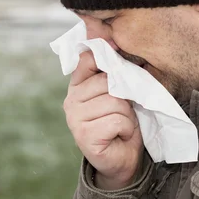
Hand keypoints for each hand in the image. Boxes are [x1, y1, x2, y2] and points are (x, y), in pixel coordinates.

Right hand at [63, 51, 143, 189]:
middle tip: (123, 112)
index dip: (109, 60)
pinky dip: (126, 129)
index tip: (120, 68)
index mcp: (77, 86)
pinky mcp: (84, 136)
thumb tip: (111, 40)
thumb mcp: (118, 92)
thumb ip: (112, 70)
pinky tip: (119, 135)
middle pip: (108, 82)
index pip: (88, 59)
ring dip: (127, 115)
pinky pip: (116, 120)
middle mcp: (71, 100)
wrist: (123, 159)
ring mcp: (75, 119)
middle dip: (124, 97)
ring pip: (115, 101)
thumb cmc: (122, 121)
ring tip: (121, 125)